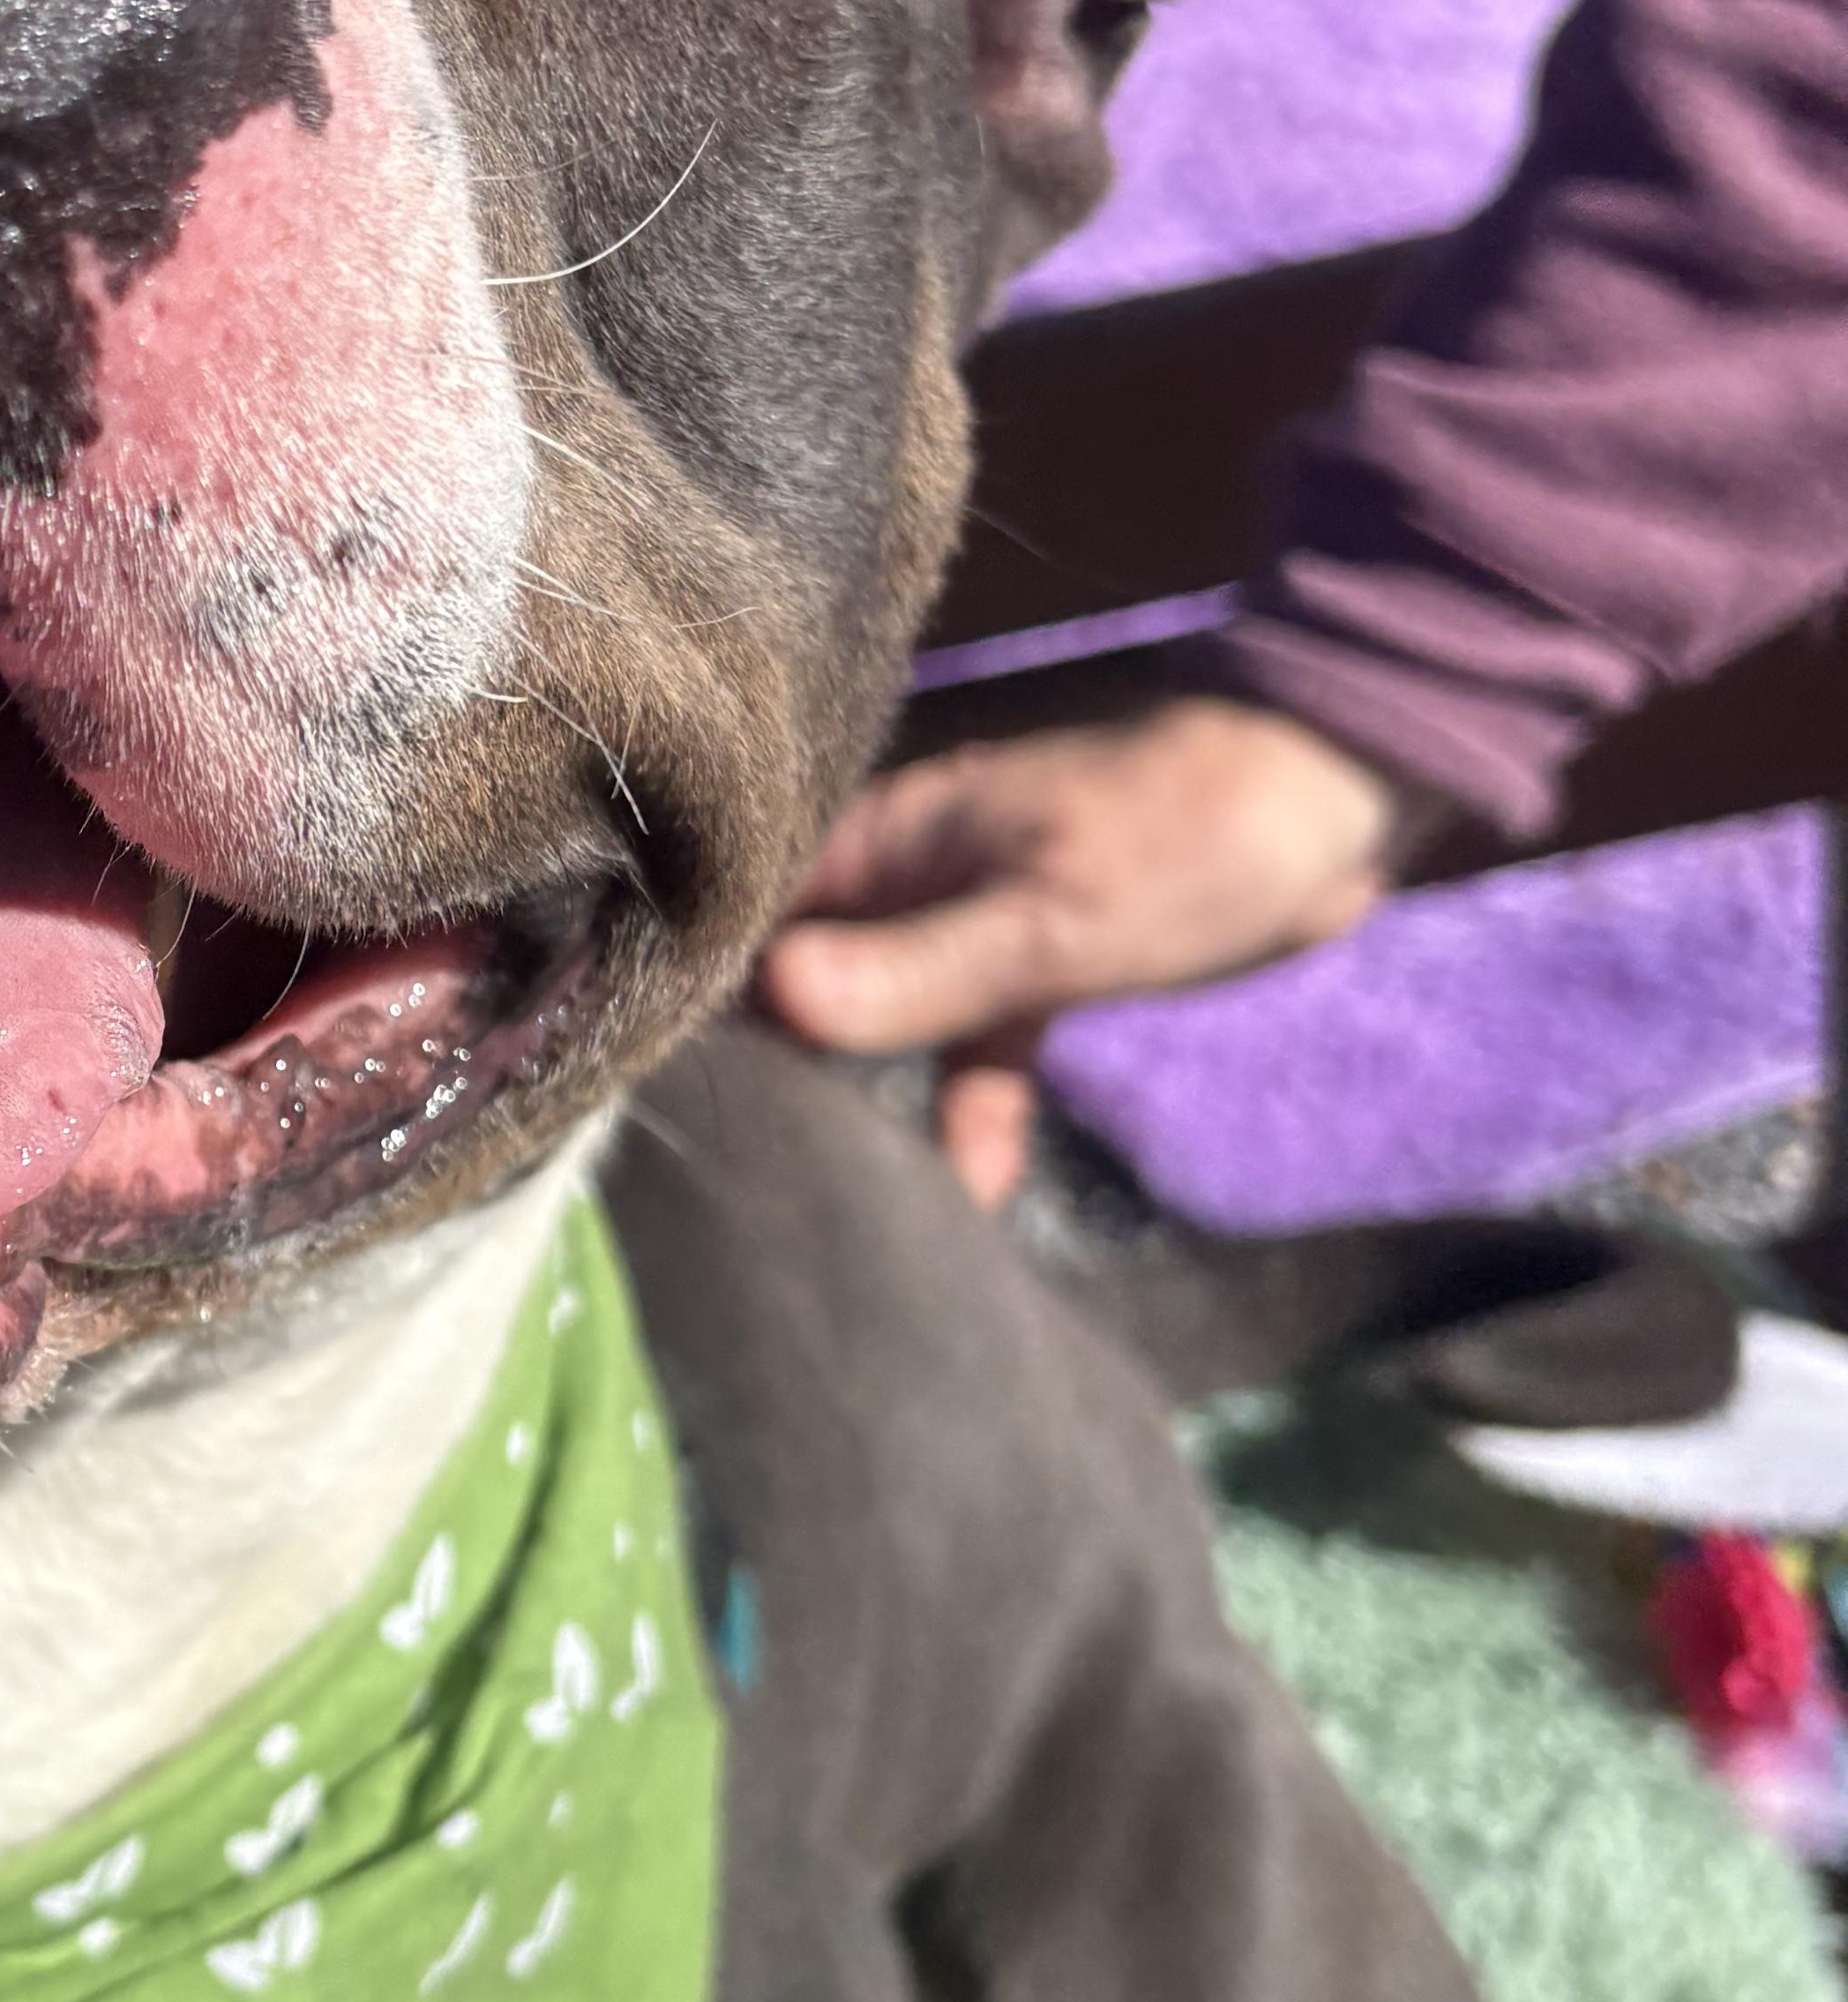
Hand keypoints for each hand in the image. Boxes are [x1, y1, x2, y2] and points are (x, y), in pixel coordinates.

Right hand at [757, 699, 1402, 1207]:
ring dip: (860, 1099)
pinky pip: (970, 1053)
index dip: (700, 996)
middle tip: (732, 1168)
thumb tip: (778, 1001)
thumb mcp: (1051, 920)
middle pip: (797, 977)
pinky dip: (968, 1115)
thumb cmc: (1186, 841)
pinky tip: (972, 1194)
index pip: (749, 920)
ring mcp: (960, 925)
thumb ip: (920, 968)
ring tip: (820, 1198)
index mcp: (882, 840)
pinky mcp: (1026, 972)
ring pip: (878, 1022)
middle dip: (765, 1062)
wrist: (1332, 804)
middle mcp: (899, 879)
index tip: (668, 1091)